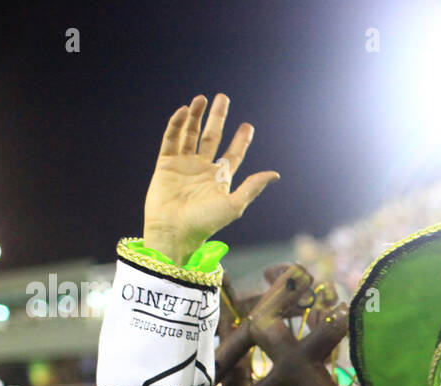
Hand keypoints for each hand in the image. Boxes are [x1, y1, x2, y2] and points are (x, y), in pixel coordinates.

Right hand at [142, 94, 279, 264]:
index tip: (248, 126)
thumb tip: (275, 174)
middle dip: (217, 118)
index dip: (241, 140)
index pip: (233, 154)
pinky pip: (170, 140)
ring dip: (196, 116)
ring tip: (202, 98)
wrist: (174, 231)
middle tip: (223, 98)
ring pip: (190, 134)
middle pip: (212, 137)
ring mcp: (183, 165)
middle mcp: (202, 169)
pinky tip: (183, 111)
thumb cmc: (205, 223)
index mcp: (220, 179)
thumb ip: (252, 187)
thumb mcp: (234, 205)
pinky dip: (176, 125)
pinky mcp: (165, 165)